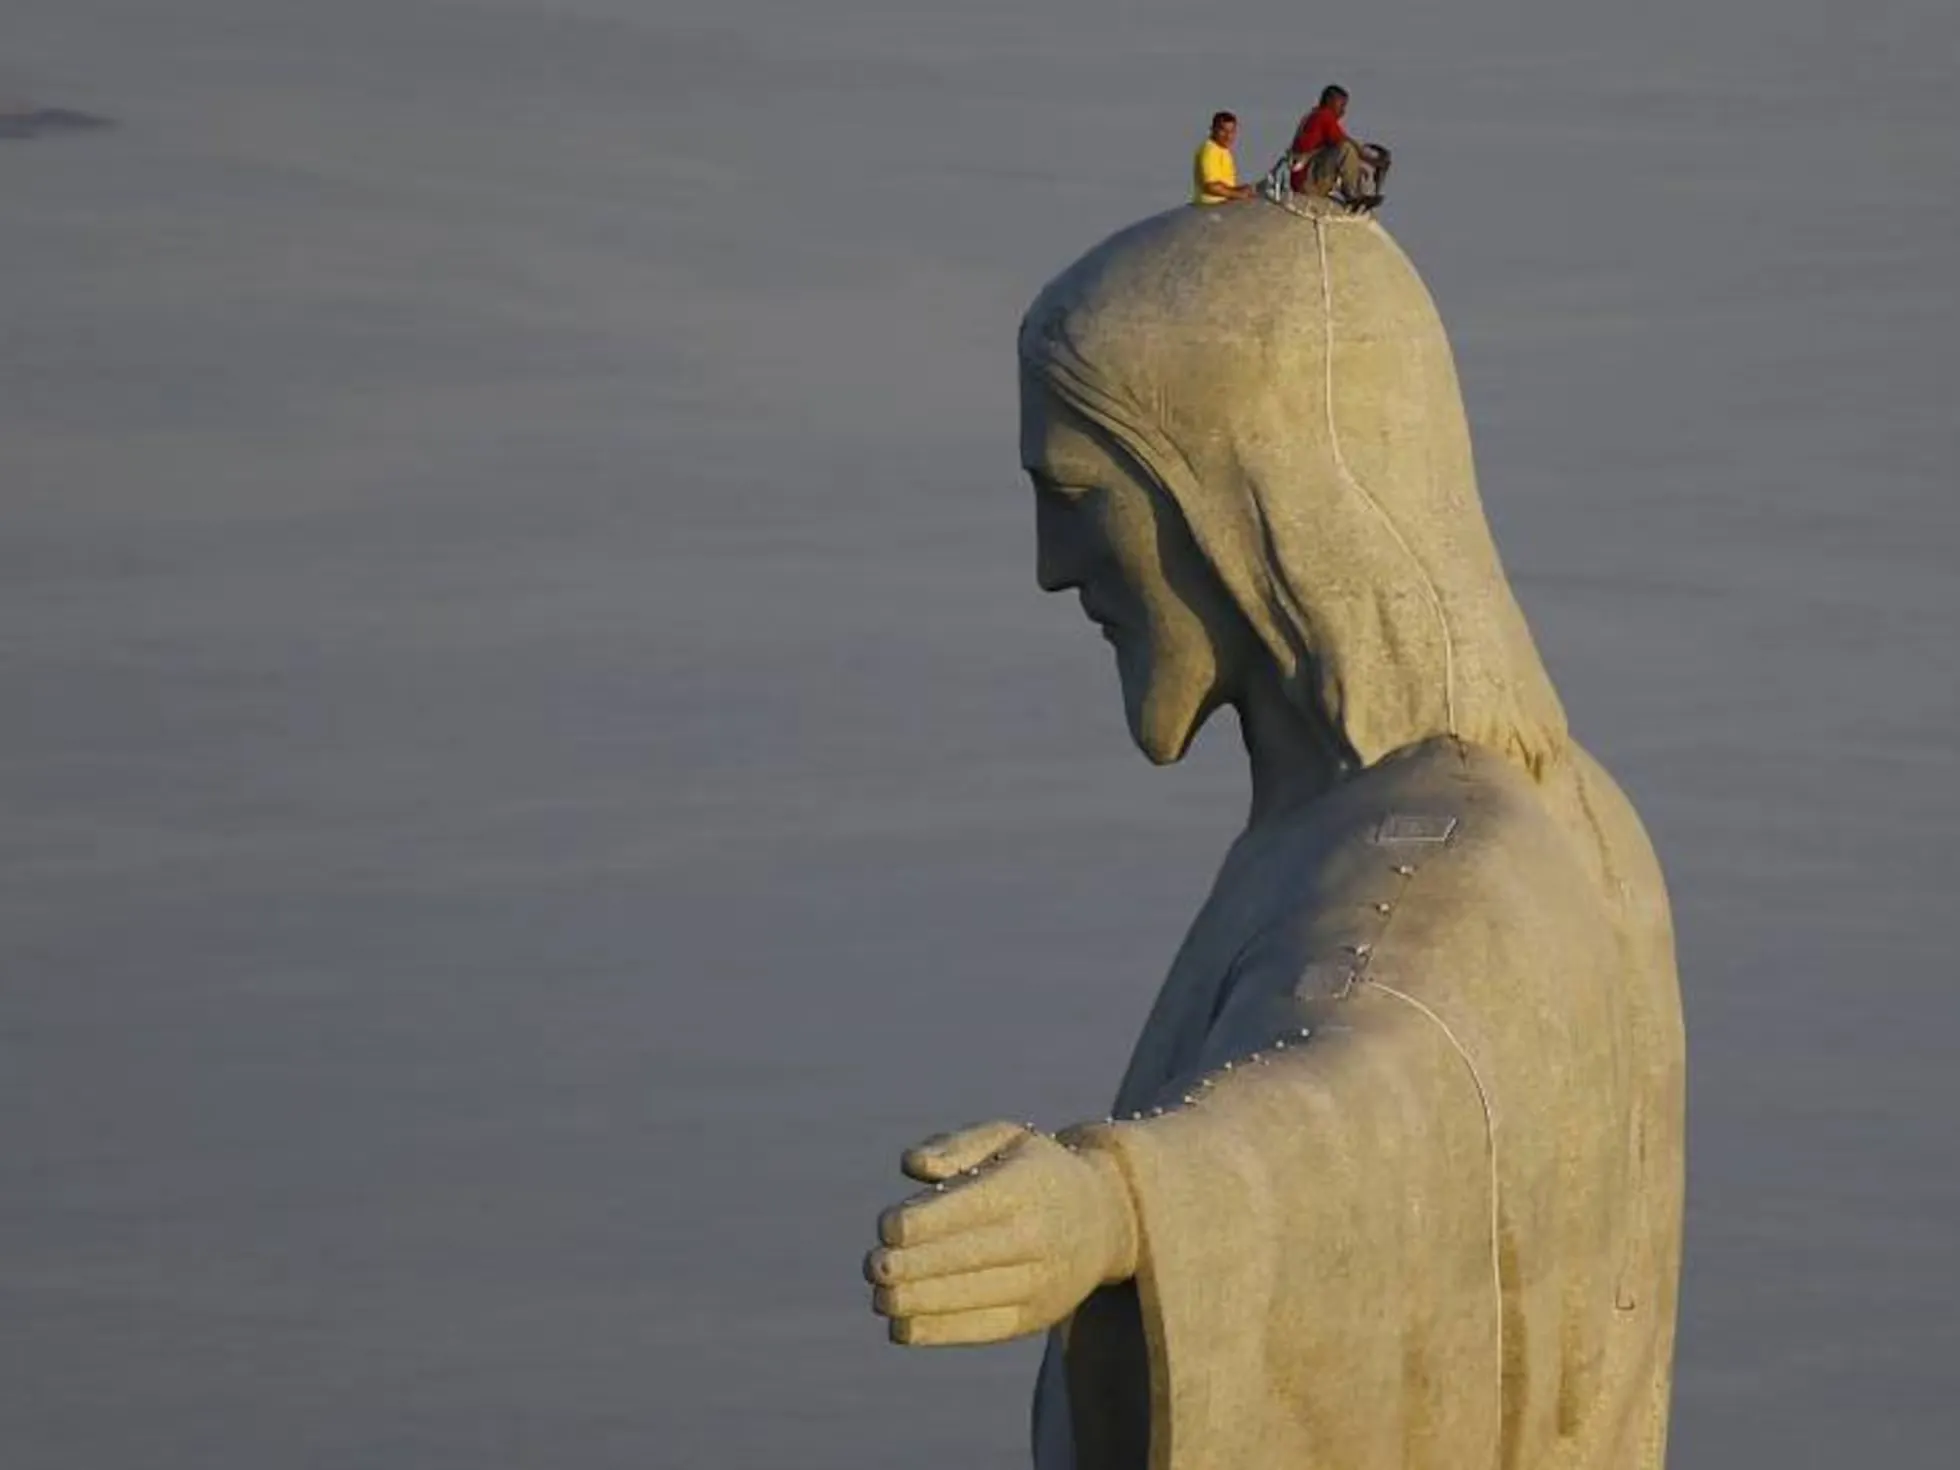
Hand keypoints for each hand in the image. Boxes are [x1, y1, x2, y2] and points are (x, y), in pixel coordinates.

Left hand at [864, 1120, 1137, 1346]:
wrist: (1107, 1219)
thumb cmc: (1035, 1169)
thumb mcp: (1007, 1137)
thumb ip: (957, 1144)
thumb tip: (912, 1166)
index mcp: (1027, 1186)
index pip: (971, 1208)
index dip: (924, 1222)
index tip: (886, 1227)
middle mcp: (1038, 1236)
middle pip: (967, 1257)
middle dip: (913, 1266)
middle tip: (873, 1266)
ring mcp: (1041, 1281)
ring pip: (972, 1297)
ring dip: (918, 1301)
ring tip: (880, 1297)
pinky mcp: (1036, 1317)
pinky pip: (983, 1328)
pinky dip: (939, 1331)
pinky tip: (901, 1326)